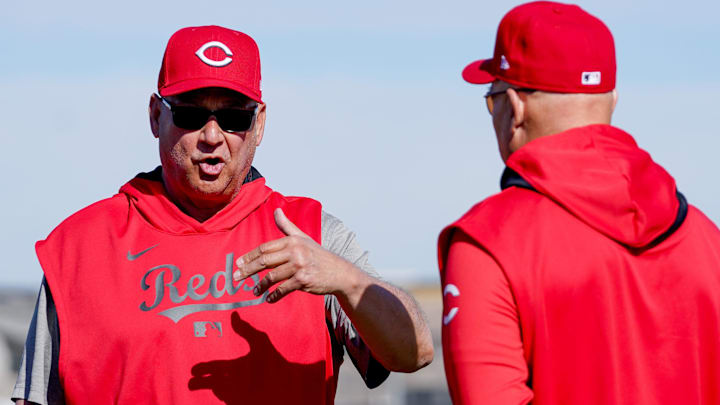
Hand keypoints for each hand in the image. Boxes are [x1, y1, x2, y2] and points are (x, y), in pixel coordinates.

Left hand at [232, 208, 358, 302]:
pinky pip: (283, 289)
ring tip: (254, 291)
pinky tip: (269, 299)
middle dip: (248, 270)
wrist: (340, 273)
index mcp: (292, 240)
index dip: (250, 256)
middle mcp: (295, 252)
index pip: (265, 248)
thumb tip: (276, 210)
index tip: (238, 263)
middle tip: (237, 277)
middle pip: (264, 261)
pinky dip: (274, 295)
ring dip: (260, 285)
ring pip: (272, 277)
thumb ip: (287, 226)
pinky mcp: (303, 281)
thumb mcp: (303, 238)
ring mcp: (299, 267)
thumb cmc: (318, 255)